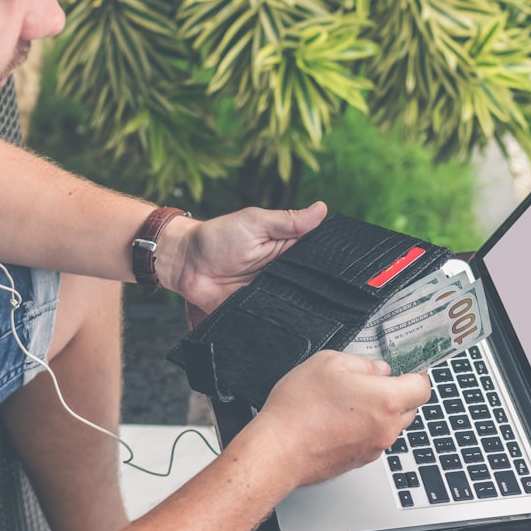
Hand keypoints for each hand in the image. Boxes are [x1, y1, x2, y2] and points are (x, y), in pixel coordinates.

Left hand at [162, 202, 327, 313]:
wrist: (186, 265)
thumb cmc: (217, 237)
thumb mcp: (255, 222)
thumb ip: (288, 221)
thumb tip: (321, 208)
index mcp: (287, 248)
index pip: (317, 255)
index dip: (329, 259)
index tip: (343, 264)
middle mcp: (283, 273)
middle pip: (310, 283)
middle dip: (318, 287)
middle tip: (325, 289)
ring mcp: (271, 294)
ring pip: (296, 304)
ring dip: (300, 305)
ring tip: (305, 304)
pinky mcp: (258, 311)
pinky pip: (274, 319)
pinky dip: (280, 321)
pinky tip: (288, 321)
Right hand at [247, 351, 431, 487]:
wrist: (278, 451)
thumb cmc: (299, 410)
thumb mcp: (329, 363)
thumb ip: (362, 363)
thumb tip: (377, 370)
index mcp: (386, 401)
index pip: (422, 388)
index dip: (416, 375)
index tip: (408, 369)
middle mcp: (386, 428)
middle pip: (410, 408)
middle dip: (397, 393)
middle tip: (371, 381)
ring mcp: (373, 448)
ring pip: (390, 425)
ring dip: (378, 412)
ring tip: (347, 400)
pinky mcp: (358, 461)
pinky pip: (371, 439)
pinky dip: (363, 428)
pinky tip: (337, 418)